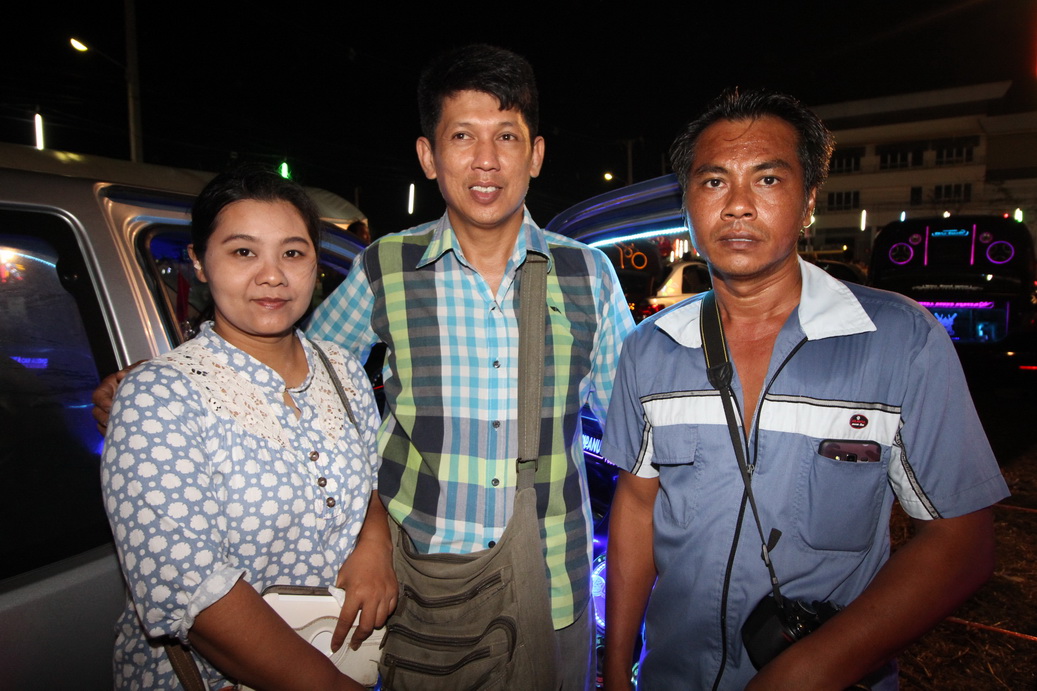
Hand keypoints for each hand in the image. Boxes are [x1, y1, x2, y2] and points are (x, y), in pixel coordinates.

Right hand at [92, 361, 143, 432]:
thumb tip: (121, 375)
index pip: (98, 396)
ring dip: (110, 428)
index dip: (103, 402)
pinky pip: (112, 432)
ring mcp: (113, 412)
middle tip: (117, 422)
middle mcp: (108, 400)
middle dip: (105, 419)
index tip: (112, 407)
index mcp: (110, 386)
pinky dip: (117, 434)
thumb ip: (131, 370)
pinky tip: (126, 435)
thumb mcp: (140, 369)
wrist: (157, 385)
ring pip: (102, 424)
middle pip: (97, 413)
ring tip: (123, 429)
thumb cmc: (146, 375)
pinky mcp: (119, 422)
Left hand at [332, 494, 396, 651]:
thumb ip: (341, 594)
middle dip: (358, 638)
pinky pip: (390, 611)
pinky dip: (383, 615)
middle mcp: (371, 596)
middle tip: (353, 642)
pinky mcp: (394, 592)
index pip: (346, 621)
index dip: (339, 636)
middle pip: (366, 627)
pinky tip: (377, 612)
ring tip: (366, 625)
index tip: (336, 646)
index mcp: (355, 593)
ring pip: (379, 621)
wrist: (375, 548)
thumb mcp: (342, 577)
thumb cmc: (356, 561)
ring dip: (371, 626)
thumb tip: (342, 608)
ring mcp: (384, 595)